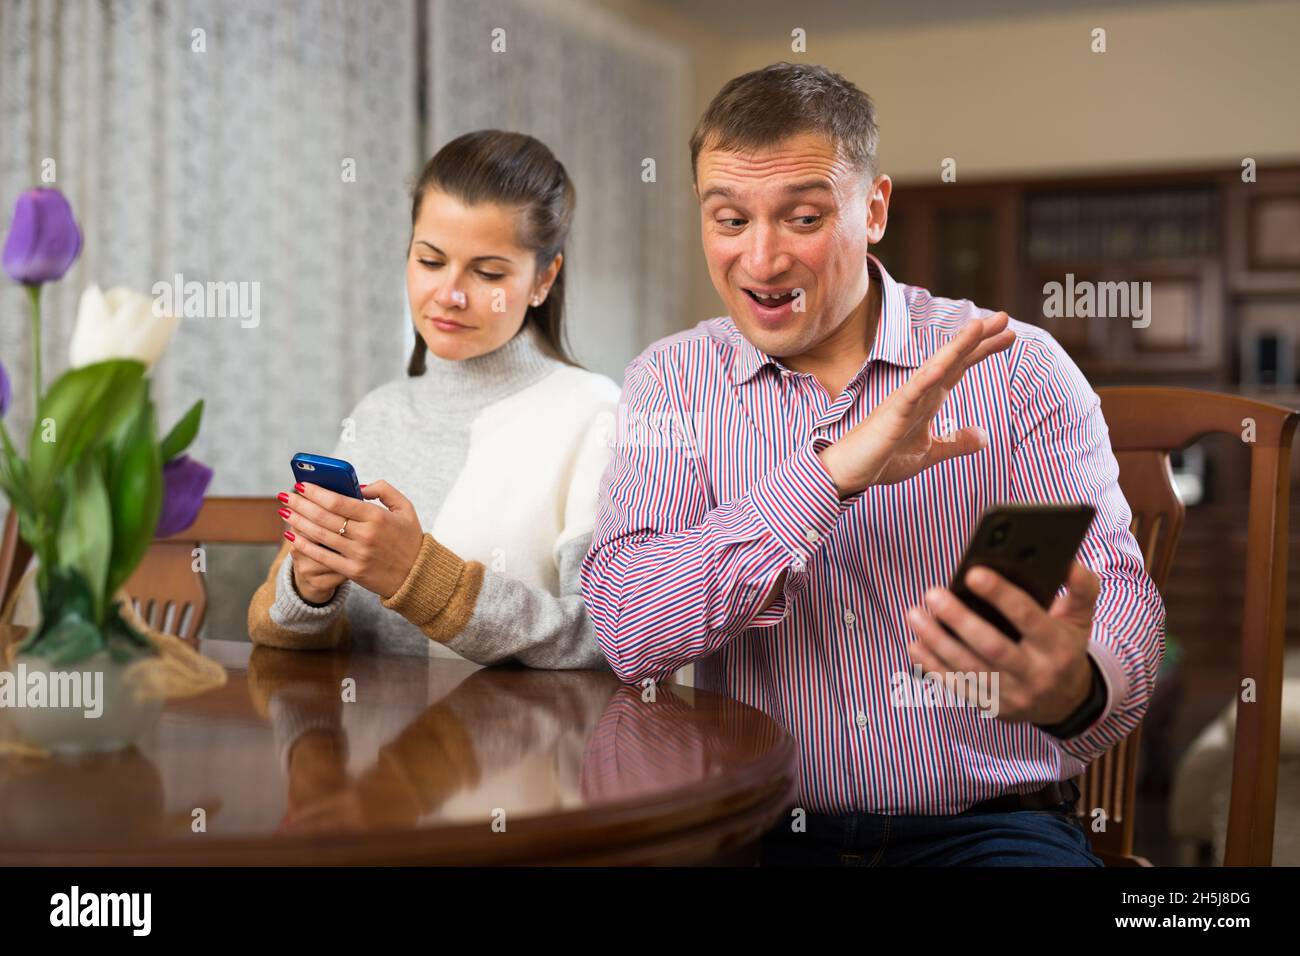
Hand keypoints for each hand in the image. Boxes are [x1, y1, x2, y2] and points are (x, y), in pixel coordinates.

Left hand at [279, 479, 424, 599]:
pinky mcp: (352, 571)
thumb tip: (358, 486)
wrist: (418, 576)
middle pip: (324, 516)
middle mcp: (365, 535)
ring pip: (319, 535)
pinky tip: (291, 536)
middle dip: (301, 504)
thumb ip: (384, 490)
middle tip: (285, 496)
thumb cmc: (410, 540)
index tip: (301, 485)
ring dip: (298, 522)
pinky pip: (322, 556)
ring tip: (284, 512)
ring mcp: (358, 554)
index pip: (338, 501)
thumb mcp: (406, 508)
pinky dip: (304, 545)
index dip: (316, 492)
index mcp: (377, 517)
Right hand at [817, 313, 1014, 496]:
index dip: (982, 351)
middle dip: (977, 339)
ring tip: (978, 327)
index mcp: (928, 400)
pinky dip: (924, 380)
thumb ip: (956, 442)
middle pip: (952, 360)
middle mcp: (918, 394)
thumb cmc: (882, 459)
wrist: (849, 472)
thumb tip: (983, 435)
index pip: (959, 368)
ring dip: (956, 348)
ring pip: (934, 368)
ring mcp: (904, 401)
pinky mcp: (891, 415)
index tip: (1007, 334)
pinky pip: (910, 395)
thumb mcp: (930, 453)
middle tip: (1003, 317)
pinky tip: (940, 368)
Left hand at [903, 562, 1099, 725]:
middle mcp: (1036, 674)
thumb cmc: (1065, 646)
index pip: (1029, 618)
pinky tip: (915, 643)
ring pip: (969, 668)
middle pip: (993, 646)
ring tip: (915, 615)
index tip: (973, 573)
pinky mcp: (992, 707)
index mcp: (1058, 647)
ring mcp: (1013, 695)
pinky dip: (932, 666)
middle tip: (932, 594)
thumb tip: (1067, 562)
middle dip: (959, 619)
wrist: (1067, 701)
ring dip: (937, 641)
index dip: (1001, 595)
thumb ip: (1080, 588)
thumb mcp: (1080, 618)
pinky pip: (958, 687)